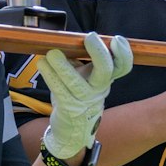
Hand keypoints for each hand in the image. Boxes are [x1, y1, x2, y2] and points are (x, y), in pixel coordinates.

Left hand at [41, 32, 133, 157]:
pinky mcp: (69, 107)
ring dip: (63, 66)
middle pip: (106, 70)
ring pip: (75, 81)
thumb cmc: (77, 93)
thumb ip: (81, 58)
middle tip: (90, 36)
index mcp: (106, 78)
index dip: (123, 53)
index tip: (116, 39)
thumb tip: (67, 38)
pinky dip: (49, 75)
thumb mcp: (86, 76)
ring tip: (52, 53)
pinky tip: (42, 63)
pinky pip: (59, 90)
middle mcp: (99, 89)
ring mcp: (84, 99)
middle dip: (98, 52)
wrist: (73, 128)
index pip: (123, 66)